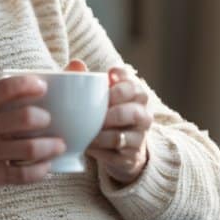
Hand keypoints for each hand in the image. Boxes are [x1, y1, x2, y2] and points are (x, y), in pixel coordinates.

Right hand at [0, 74, 65, 194]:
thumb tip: (32, 88)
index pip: (7, 88)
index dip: (29, 84)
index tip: (43, 87)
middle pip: (25, 118)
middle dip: (45, 118)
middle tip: (49, 120)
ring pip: (30, 149)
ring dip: (51, 146)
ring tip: (58, 145)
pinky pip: (23, 175)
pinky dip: (40, 170)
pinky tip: (46, 166)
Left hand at [79, 60, 151, 185]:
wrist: (117, 150)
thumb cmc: (103, 114)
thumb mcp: (97, 97)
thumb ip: (85, 79)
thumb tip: (76, 64)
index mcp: (136, 94)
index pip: (133, 82)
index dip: (122, 78)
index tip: (109, 77)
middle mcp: (143, 113)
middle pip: (133, 108)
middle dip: (112, 109)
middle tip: (94, 112)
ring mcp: (140, 135)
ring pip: (122, 134)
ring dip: (102, 133)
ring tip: (87, 132)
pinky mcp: (132, 156)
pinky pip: (116, 153)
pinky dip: (99, 149)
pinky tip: (88, 145)